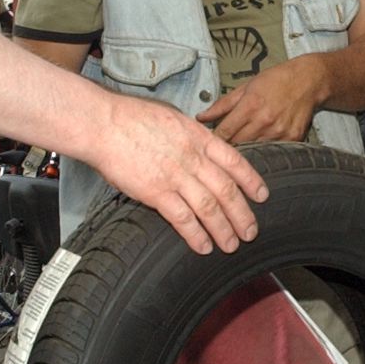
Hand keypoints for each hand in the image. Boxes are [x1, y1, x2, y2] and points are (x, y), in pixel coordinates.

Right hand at [91, 95, 267, 252]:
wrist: (103, 123)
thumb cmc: (131, 118)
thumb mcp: (172, 118)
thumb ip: (190, 136)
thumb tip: (200, 147)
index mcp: (198, 137)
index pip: (235, 161)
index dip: (251, 181)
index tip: (261, 195)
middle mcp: (192, 158)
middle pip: (227, 190)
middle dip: (242, 214)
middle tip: (250, 231)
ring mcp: (176, 176)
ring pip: (210, 208)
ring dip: (224, 229)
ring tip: (231, 244)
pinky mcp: (156, 192)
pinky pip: (183, 219)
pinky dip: (196, 235)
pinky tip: (203, 245)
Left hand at [196, 57, 329, 143]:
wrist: (308, 81)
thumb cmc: (277, 80)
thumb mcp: (245, 87)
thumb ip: (222, 104)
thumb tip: (202, 117)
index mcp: (251, 105)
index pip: (224, 132)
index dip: (214, 139)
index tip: (208, 142)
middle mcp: (265, 120)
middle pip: (237, 144)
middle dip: (227, 145)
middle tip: (221, 146)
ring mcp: (279, 132)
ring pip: (254, 150)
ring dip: (245, 148)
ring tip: (242, 144)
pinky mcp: (292, 139)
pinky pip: (272, 150)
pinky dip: (264, 148)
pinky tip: (261, 142)